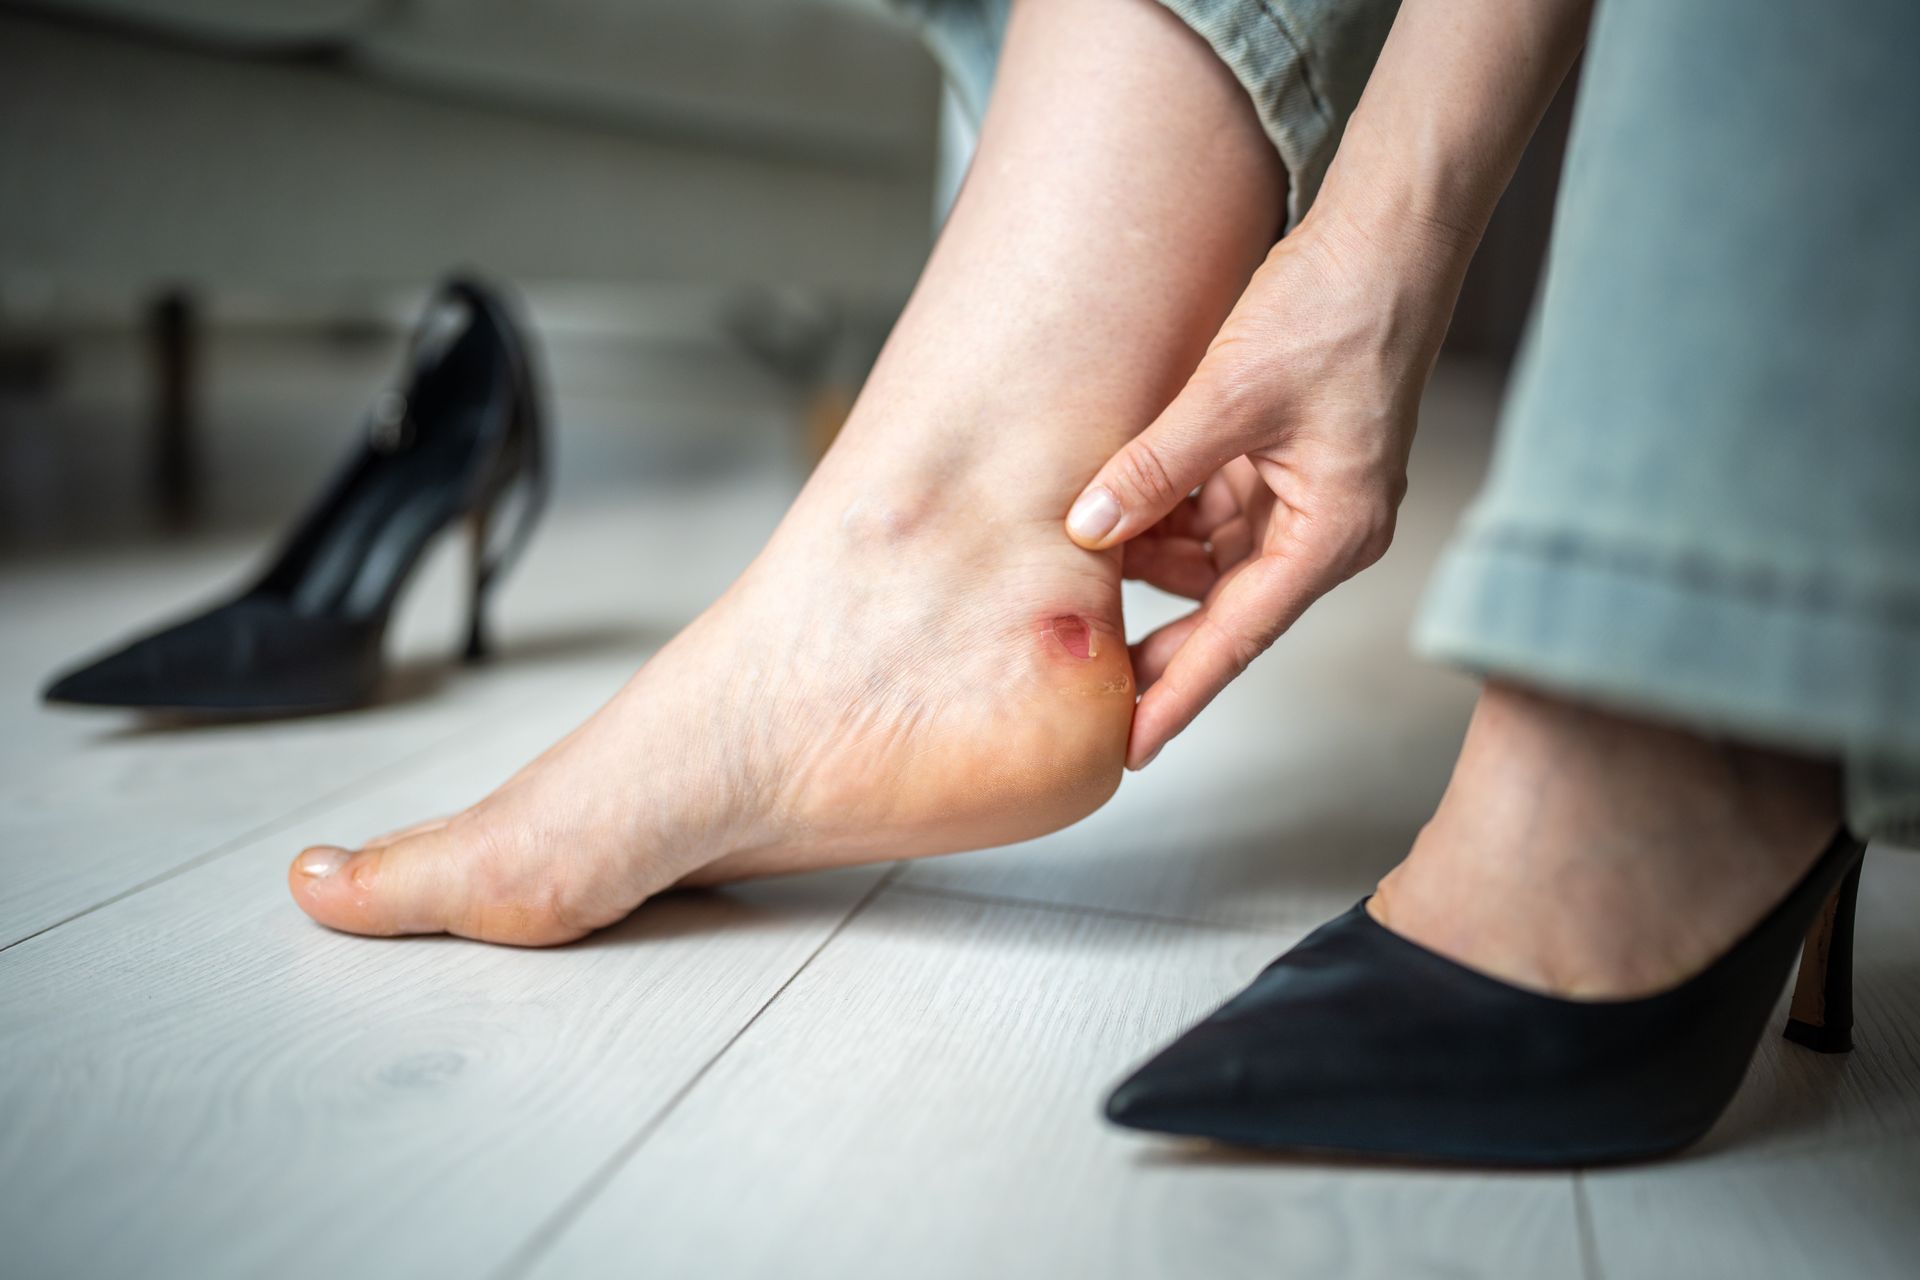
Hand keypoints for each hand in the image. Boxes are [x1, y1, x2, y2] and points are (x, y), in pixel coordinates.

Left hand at [1065, 216, 1458, 767]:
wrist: (1389, 238)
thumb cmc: (1337, 310)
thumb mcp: (1230, 393)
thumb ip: (1153, 468)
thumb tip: (1086, 528)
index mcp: (1333, 535)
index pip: (1239, 640)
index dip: (1178, 697)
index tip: (1129, 749)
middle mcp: (1326, 531)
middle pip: (1225, 612)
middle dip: (1156, 642)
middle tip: (1083, 680)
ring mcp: (1307, 498)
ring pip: (1213, 561)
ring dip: (1152, 564)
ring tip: (1080, 573)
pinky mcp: (1287, 464)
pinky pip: (1215, 512)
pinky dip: (1166, 514)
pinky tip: (1115, 508)